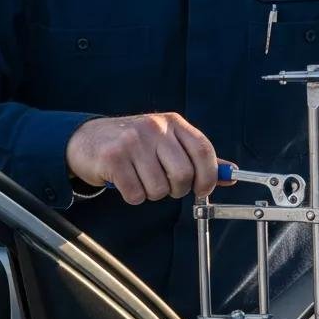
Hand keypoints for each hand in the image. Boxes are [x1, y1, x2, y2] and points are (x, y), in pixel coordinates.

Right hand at [65, 113, 233, 205]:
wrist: (88, 139)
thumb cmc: (134, 143)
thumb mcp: (168, 142)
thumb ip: (198, 157)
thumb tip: (230, 174)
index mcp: (174, 123)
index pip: (203, 150)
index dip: (209, 176)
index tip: (204, 189)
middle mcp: (155, 128)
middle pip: (183, 174)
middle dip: (177, 189)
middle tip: (165, 185)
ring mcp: (133, 142)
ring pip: (159, 189)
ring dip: (151, 193)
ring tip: (141, 178)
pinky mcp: (113, 158)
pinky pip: (136, 194)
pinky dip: (133, 196)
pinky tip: (126, 181)